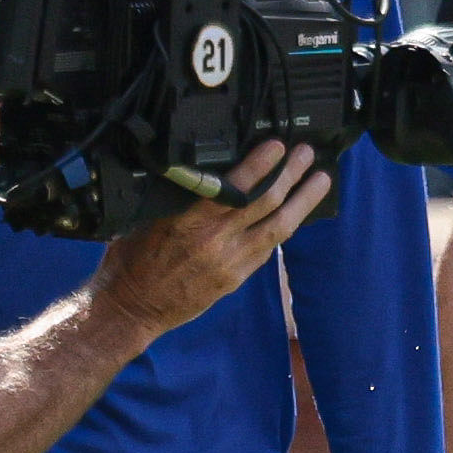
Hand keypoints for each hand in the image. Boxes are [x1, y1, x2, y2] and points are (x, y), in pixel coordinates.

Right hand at [90, 138, 334, 335]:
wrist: (131, 306)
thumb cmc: (132, 259)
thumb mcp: (151, 218)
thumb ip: (184, 197)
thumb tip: (212, 173)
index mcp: (191, 220)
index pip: (236, 185)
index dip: (261, 164)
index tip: (277, 145)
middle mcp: (216, 240)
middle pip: (266, 202)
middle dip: (291, 174)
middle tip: (307, 154)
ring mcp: (230, 261)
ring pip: (278, 227)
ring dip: (303, 201)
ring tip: (320, 181)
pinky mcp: (235, 278)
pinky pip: (267, 248)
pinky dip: (282, 228)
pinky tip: (295, 213)